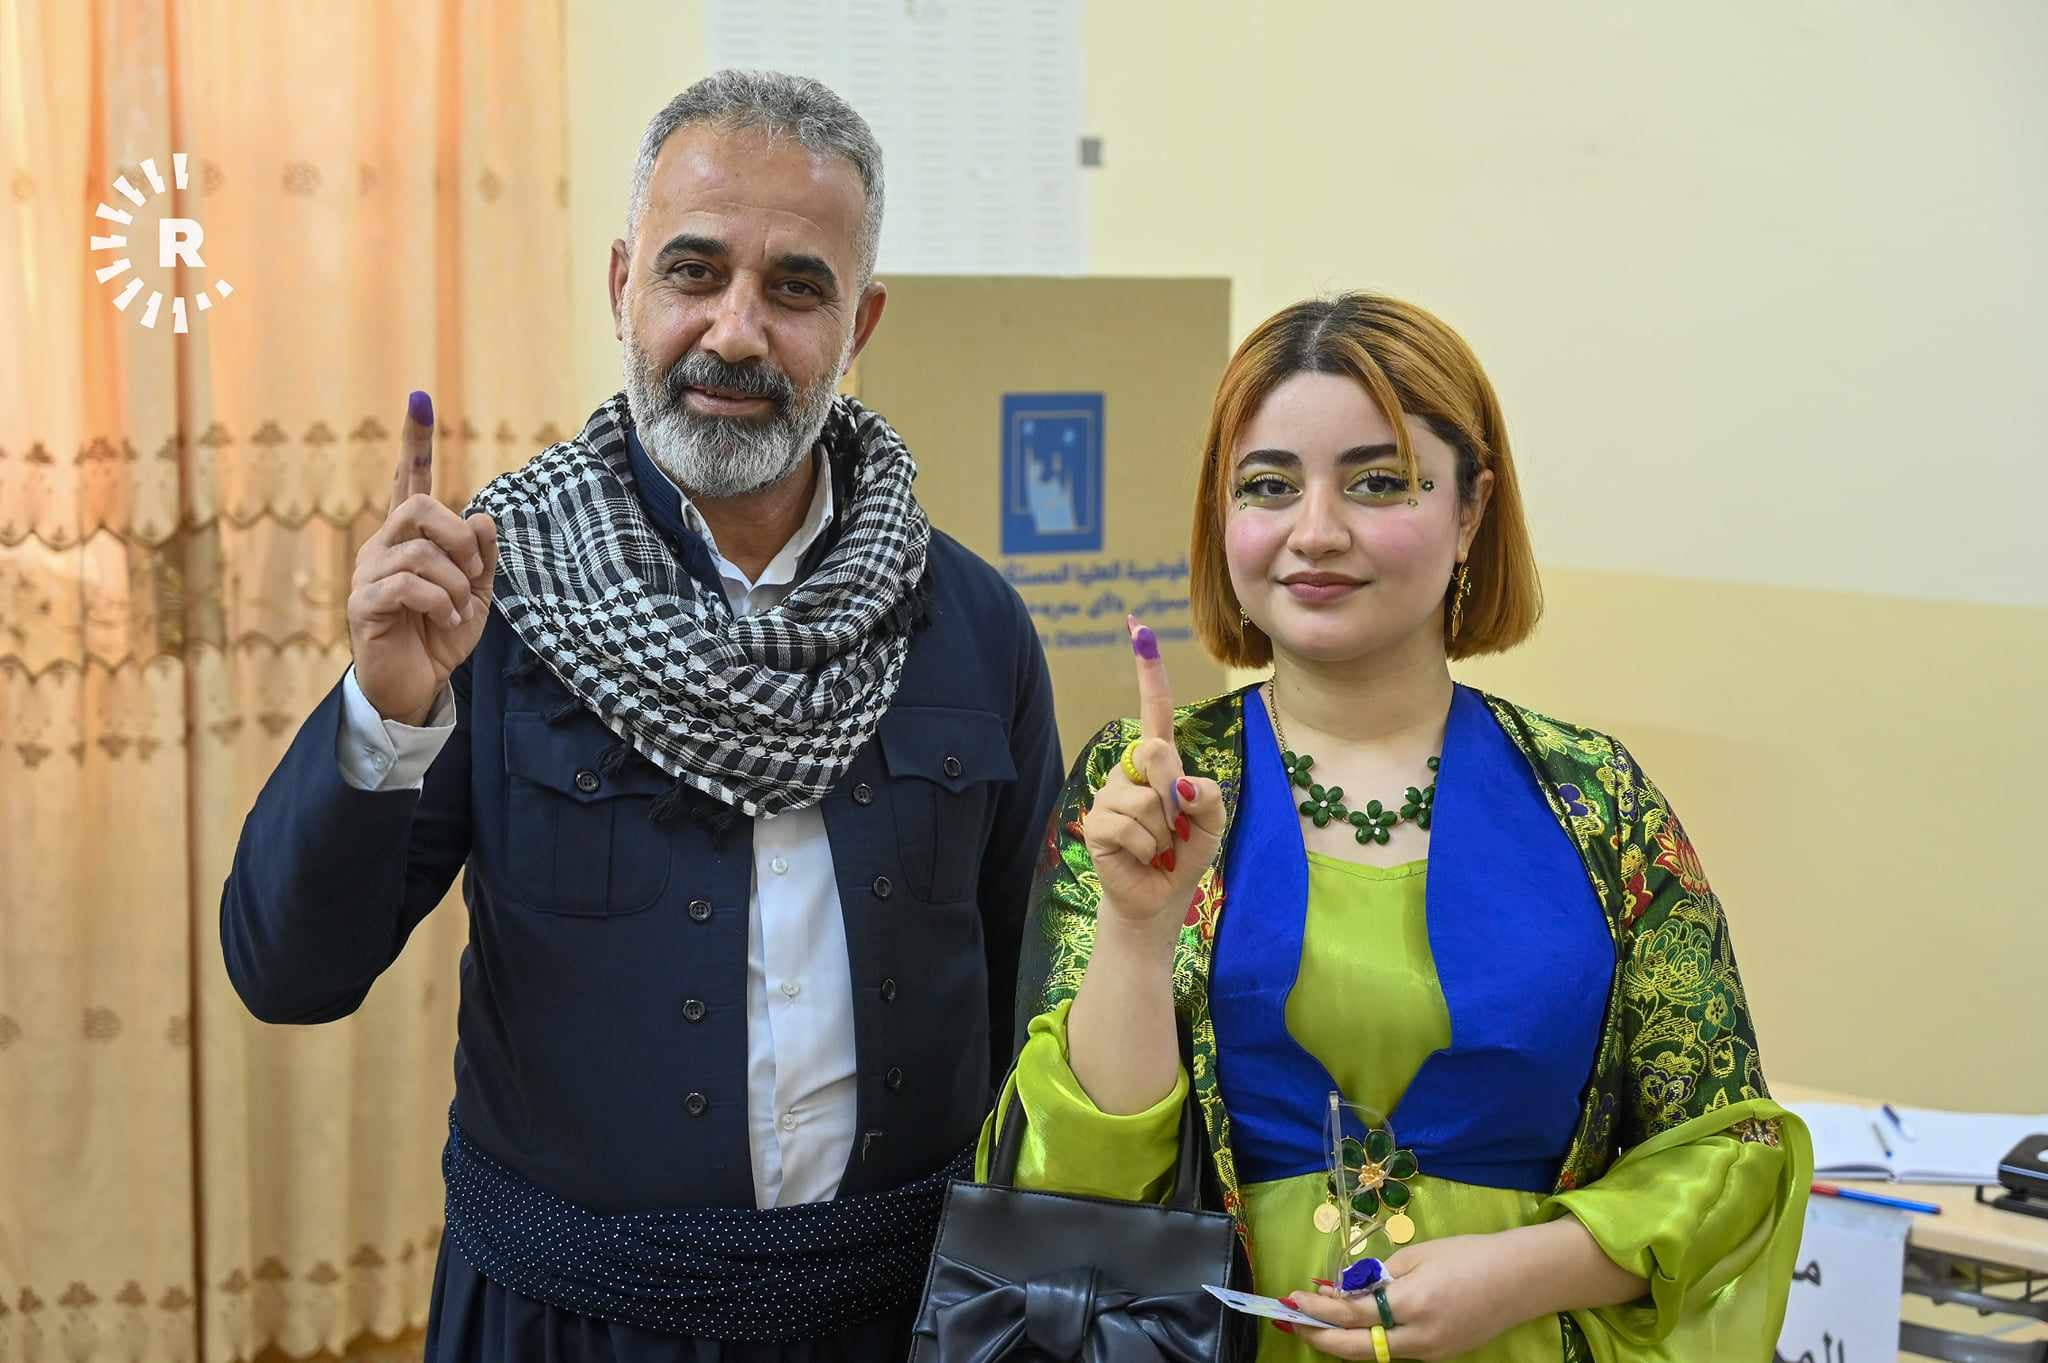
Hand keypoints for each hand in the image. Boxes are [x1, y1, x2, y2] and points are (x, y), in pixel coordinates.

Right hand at [346, 391, 498, 725]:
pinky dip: (439, 601)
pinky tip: (446, 619)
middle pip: (418, 505)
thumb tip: (483, 517)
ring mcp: (369, 574)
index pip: (406, 480)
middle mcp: (382, 546)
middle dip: (457, 536)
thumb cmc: (440, 635)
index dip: (414, 441)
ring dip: (454, 580)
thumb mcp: (476, 594)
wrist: (414, 685)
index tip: (420, 398)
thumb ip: (481, 557)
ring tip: (459, 608)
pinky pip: (407, 585)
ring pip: (418, 549)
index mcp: (410, 539)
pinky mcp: (364, 604)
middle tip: (472, 571)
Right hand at [1081, 616, 1226, 931]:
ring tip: (1158, 846)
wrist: (1159, 899)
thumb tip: (1178, 787)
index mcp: (1160, 762)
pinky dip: (1148, 849)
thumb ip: (1209, 796)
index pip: (1156, 709)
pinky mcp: (1097, 823)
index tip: (1138, 626)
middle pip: (1158, 753)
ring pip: (1148, 800)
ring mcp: (1110, 794)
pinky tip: (1142, 857)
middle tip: (1176, 826)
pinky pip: (1132, 828)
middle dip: (1176, 794)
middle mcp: (1130, 769)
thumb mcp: (1214, 823)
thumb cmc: (1185, 853)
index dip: (1149, 669)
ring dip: (1165, 832)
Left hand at [1286, 1235, 1525, 1359]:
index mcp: (1413, 1303)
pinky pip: (1395, 1351)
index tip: (1292, 1299)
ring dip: (1342, 1341)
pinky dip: (1370, 1340)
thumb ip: (1378, 1276)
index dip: (1318, 1309)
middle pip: (1357, 1348)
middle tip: (1292, 1323)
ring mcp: (1431, 1353)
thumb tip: (1343, 1291)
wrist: (1520, 1279)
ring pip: (1374, 1354)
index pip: (1352, 1314)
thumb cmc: (1468, 1255)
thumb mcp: (1418, 1255)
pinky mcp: (1440, 1356)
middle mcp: (1419, 1337)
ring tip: (1316, 1325)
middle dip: (1320, 1337)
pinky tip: (1355, 1326)